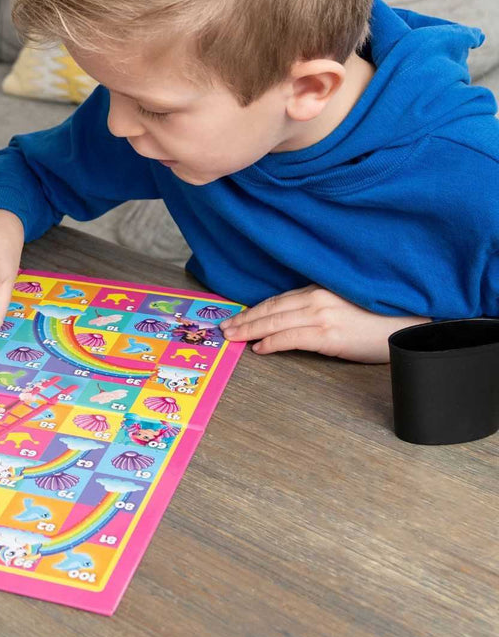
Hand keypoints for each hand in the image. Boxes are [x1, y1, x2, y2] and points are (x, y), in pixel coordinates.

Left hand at [221, 285, 429, 363]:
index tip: (236, 317)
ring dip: (249, 330)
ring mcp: (322, 316)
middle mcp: (317, 299)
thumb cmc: (381, 316)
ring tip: (233, 337)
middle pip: (270, 309)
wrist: (411, 324)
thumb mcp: (344, 302)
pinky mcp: (329, 335)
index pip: (277, 300)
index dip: (254, 310)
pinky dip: (271, 343)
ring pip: (274, 323)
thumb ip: (318, 305)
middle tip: (224, 328)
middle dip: (244, 319)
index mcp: (319, 289)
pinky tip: (258, 348)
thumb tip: (291, 319)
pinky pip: (291, 338)